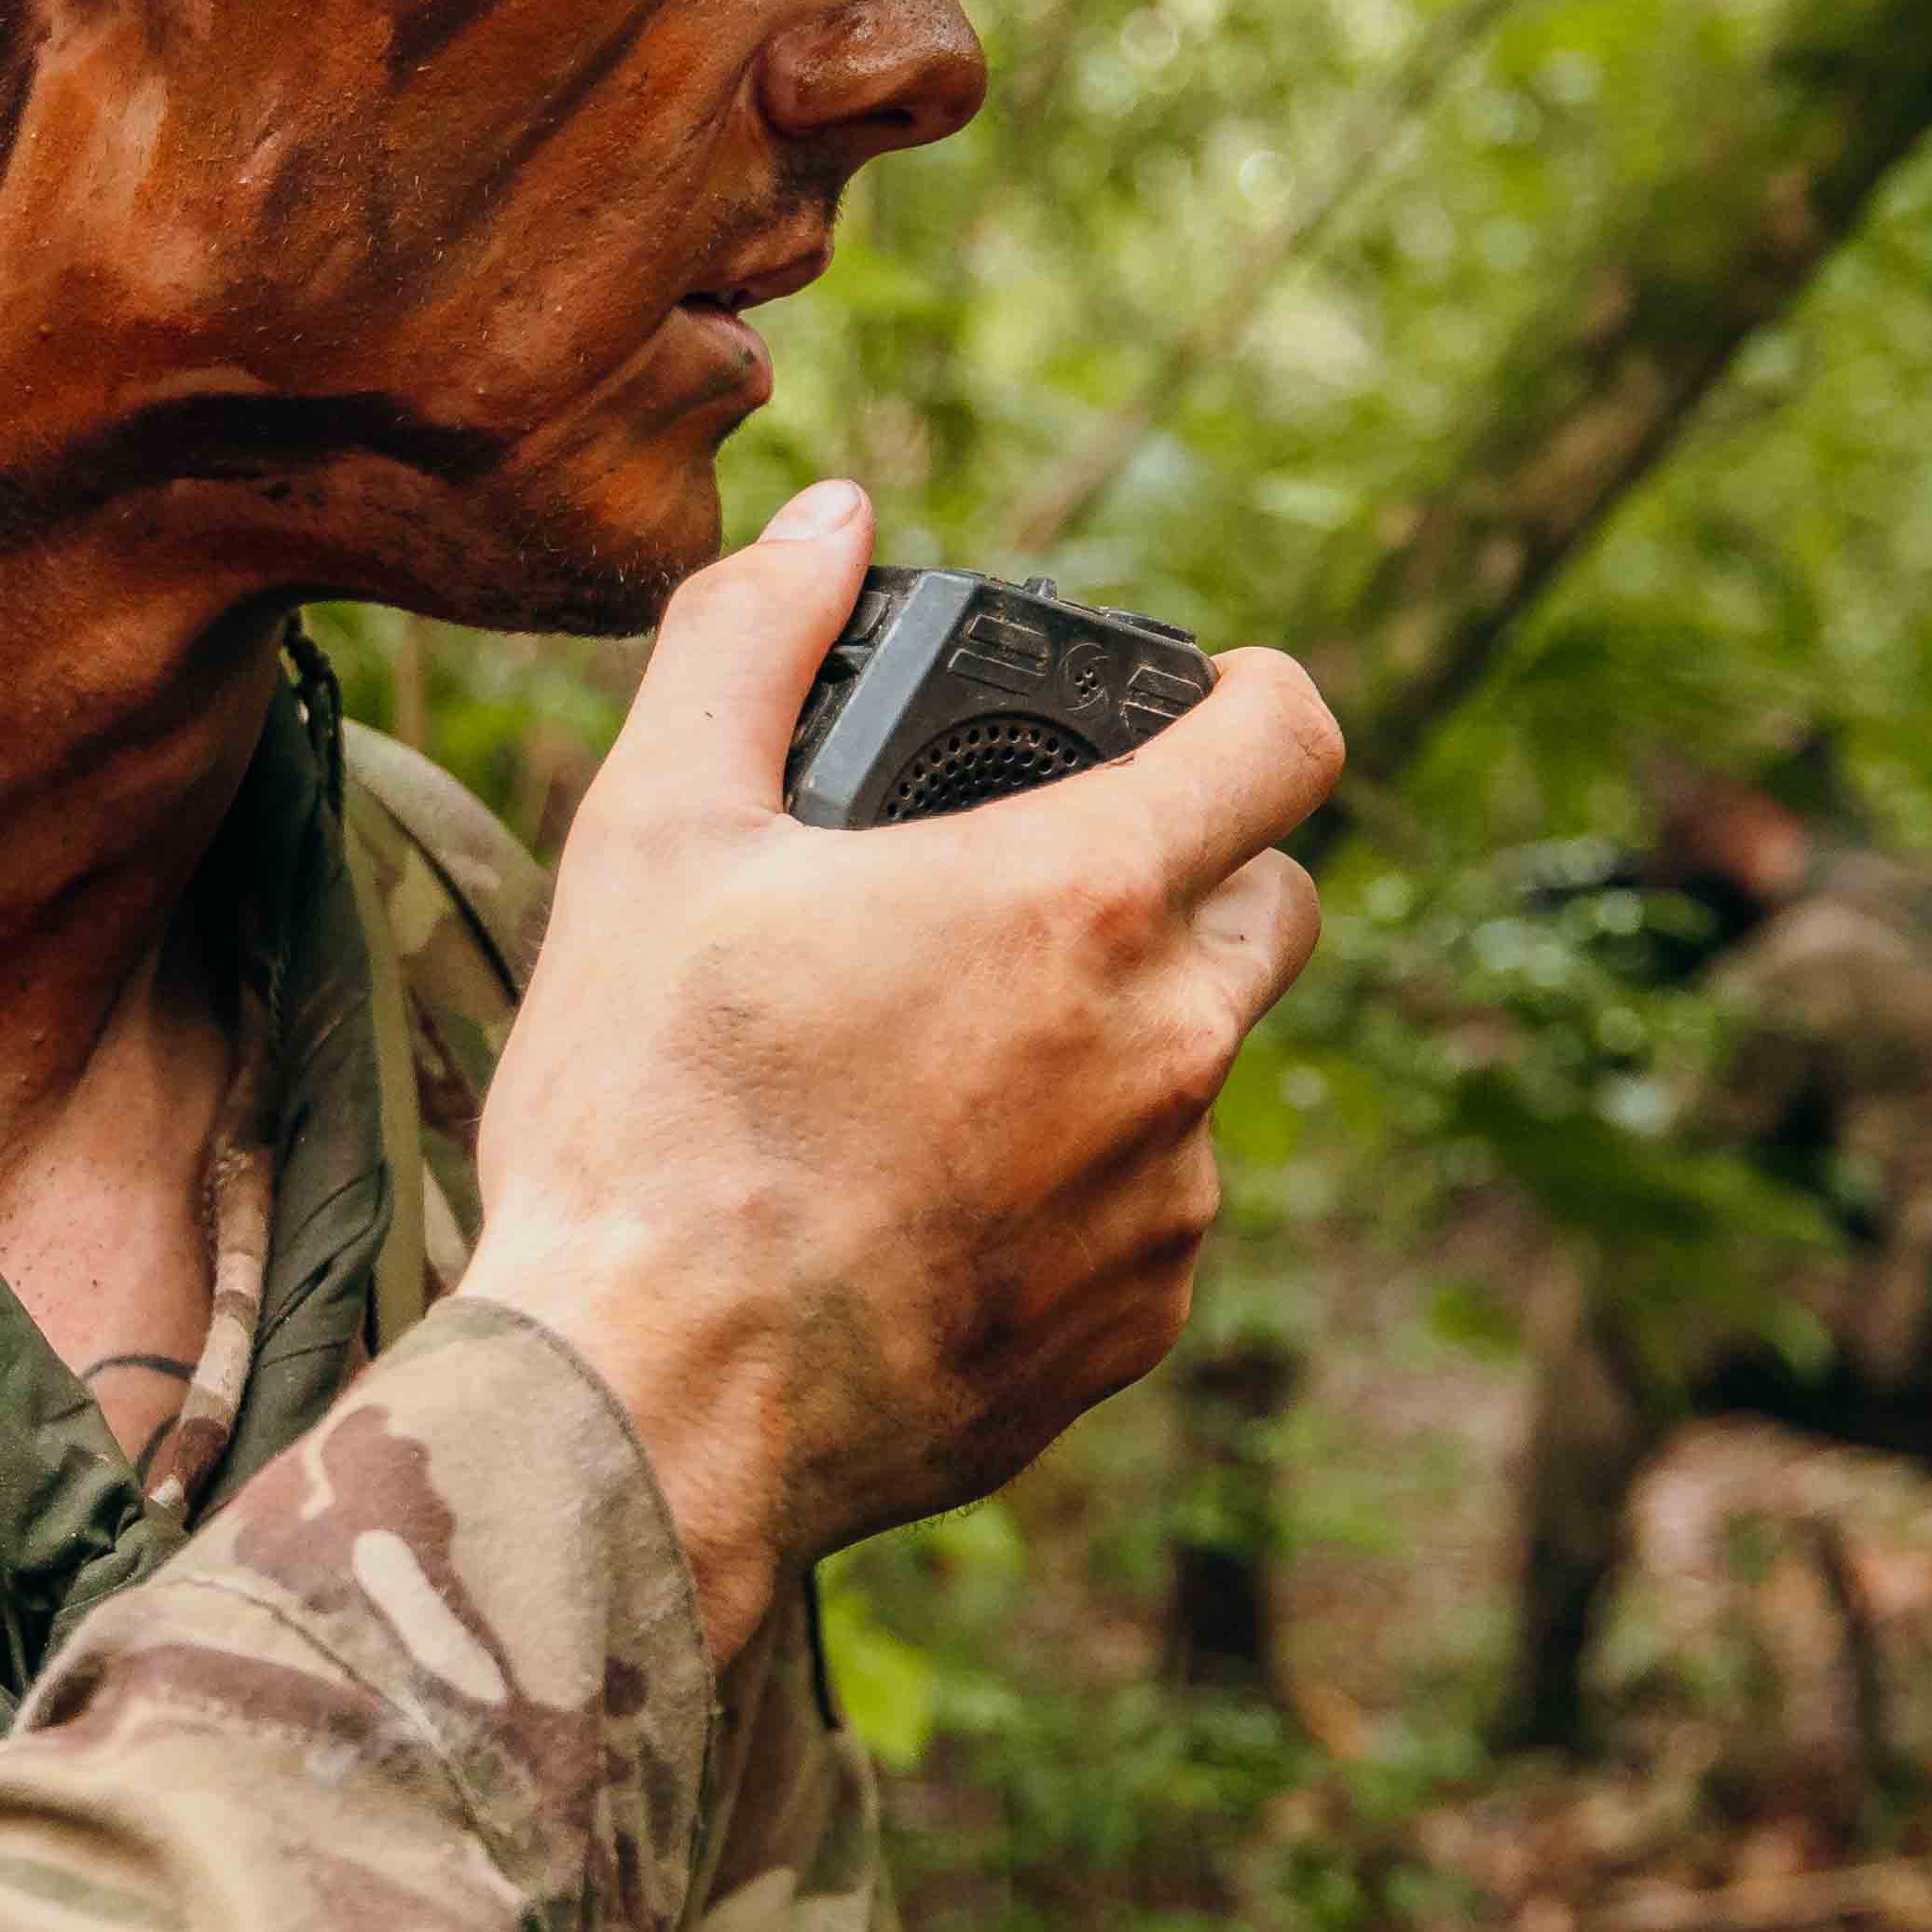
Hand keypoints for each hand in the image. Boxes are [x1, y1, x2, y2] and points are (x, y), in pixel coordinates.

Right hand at [461, 484, 1340, 1651]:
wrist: (647, 1409)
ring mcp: (1166, 1202)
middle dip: (1197, 874)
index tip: (1208, 706)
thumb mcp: (655, 833)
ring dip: (1112, 1046)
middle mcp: (1168, 1048)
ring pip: (1196, 1074)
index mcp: (1078, 899)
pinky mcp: (1136, 1330)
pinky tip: (927, 1206)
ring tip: (933, 1073)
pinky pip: (1146, 1220)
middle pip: (1278, 908)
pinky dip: (1072, 1192)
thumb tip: (830, 522)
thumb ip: (746, 642)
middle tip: (1043, 890)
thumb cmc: (647, 1116)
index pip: (1284, 741)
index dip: (1258, 699)